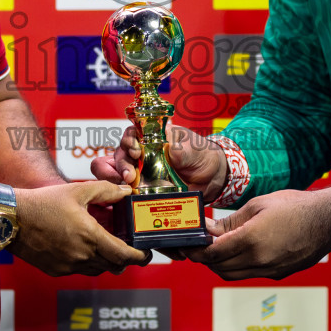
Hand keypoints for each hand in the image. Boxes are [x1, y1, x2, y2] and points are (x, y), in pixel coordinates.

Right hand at [10, 181, 150, 276]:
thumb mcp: (77, 191)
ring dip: (106, 261)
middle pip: (114, 266)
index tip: (146, 254)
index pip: (124, 255)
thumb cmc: (43, 203)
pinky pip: (80, 270)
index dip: (139, 257)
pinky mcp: (56, 271)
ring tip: (105, 245)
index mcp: (90, 236)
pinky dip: (87, 262)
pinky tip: (82, 247)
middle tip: (129, 248)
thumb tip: (125, 191)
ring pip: (98, 270)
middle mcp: (82, 256)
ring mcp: (68, 266)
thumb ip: (105, 191)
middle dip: (124, 259)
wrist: (11, 219)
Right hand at [89, 125, 227, 202]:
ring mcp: (142, 171)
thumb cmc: (201, 154)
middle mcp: (142, 153)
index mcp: (152, 137)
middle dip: (120, 163)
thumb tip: (170, 148)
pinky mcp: (144, 189)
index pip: (131, 134)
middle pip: (119, 154)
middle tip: (129, 175)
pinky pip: (129, 190)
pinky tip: (130, 196)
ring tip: (129, 184)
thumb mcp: (193, 148)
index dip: (128, 141)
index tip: (136, 151)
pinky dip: (125, 193)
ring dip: (118, 177)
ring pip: (119, 172)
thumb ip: (181, 148)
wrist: (212, 177)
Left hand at [186, 185, 330, 280]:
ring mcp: (270, 270)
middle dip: (205, 259)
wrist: (329, 220)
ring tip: (218, 248)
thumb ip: (231, 222)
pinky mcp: (279, 273)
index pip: (213, 254)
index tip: (190, 245)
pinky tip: (239, 251)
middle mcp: (259, 260)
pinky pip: (250, 274)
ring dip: (220, 265)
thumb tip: (209, 230)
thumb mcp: (258, 205)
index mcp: (251, 240)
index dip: (197, 251)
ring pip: (233, 275)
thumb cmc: (295, 206)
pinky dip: (238, 266)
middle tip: (200, 246)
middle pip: (219, 269)